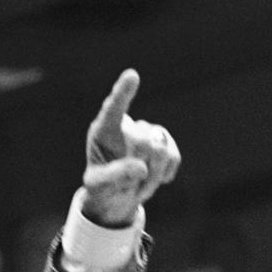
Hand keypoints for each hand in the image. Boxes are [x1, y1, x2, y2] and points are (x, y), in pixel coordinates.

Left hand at [82, 69, 180, 226]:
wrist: (116, 195)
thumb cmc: (101, 186)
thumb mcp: (98, 185)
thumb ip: (114, 176)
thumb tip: (141, 168)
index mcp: (104, 130)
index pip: (113, 109)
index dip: (123, 92)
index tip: (131, 76)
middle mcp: (127, 126)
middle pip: (143, 141)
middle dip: (139, 169)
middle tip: (126, 186)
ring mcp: (148, 132)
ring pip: (161, 150)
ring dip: (151, 175)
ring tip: (136, 185)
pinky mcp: (166, 142)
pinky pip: (173, 156)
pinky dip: (164, 174)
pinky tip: (152, 178)